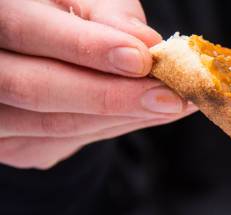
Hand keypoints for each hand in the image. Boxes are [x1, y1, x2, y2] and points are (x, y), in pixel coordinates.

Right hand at [0, 0, 196, 168]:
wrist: (30, 56)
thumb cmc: (57, 15)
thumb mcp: (77, 0)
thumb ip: (106, 16)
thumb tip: (146, 44)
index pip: (23, 29)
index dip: (83, 47)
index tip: (142, 58)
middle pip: (34, 87)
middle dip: (110, 95)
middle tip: (170, 95)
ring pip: (53, 124)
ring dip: (122, 116)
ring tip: (175, 104)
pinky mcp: (9, 145)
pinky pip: (65, 142)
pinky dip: (114, 127)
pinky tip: (152, 114)